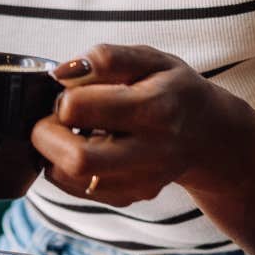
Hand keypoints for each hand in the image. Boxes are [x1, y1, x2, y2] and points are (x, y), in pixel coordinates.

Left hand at [31, 44, 238, 205]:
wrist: (209, 133)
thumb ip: (107, 58)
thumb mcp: (151, 58)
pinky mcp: (132, 196)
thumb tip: (61, 73)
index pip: (80, 109)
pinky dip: (66, 169)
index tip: (66, 90)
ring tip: (67, 131)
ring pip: (73, 179)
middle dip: (45, 135)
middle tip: (49, 118)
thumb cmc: (173, 89)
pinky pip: (80, 190)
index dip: (61, 96)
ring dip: (53, 154)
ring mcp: (142, 180)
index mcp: (154, 107)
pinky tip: (80, 147)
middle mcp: (151, 150)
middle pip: (77, 159)